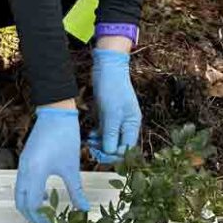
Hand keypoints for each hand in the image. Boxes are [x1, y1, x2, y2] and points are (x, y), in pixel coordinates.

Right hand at [15, 107, 89, 222]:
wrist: (55, 112)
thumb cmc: (65, 137)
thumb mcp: (72, 166)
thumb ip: (76, 190)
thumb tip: (84, 209)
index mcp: (35, 173)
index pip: (34, 205)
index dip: (43, 219)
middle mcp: (24, 171)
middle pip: (21, 203)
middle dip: (32, 217)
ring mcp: (22, 165)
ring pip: (20, 193)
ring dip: (30, 206)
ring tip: (46, 214)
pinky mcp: (24, 160)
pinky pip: (22, 184)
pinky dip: (30, 194)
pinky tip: (46, 195)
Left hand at [89, 48, 141, 162]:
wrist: (107, 67)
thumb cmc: (112, 88)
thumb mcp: (111, 113)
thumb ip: (111, 134)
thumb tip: (110, 153)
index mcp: (132, 124)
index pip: (127, 149)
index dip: (114, 155)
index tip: (100, 155)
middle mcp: (127, 123)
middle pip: (118, 145)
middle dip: (106, 150)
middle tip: (93, 150)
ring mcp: (117, 118)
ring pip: (110, 139)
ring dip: (100, 143)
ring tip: (90, 142)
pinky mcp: (108, 114)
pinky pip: (104, 131)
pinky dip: (98, 135)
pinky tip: (90, 136)